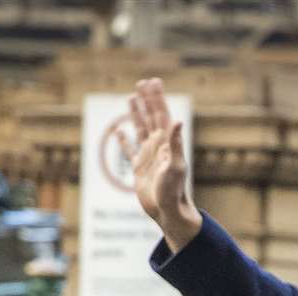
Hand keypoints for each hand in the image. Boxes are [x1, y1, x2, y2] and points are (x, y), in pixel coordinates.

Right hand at [119, 77, 201, 252]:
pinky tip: (119, 133)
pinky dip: (124, 141)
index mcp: (167, 144)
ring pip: (140, 130)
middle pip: (151, 118)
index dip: (157, 98)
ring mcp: (148, 157)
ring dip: (136, 114)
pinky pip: (130, 152)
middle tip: (141, 82)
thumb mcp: (175, 166)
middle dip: (147, 100)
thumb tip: (177, 120)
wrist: (168, 212)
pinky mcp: (139, 169)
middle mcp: (158, 148)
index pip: (161, 115)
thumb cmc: (174, 192)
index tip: (152, 81)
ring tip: (131, 98)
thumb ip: (176, 143)